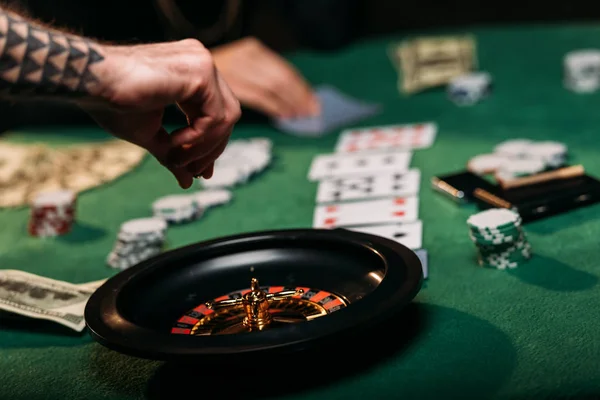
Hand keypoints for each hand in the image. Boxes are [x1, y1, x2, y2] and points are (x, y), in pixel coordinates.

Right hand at [80, 39, 241, 188]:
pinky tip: (173, 142)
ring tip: (178, 158)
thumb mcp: (151, 135)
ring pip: (227, 117)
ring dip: (205, 147)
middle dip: (213, 149)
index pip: (217, 112)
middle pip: (228, 115)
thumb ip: (173, 154)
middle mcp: (201, 63)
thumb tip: (187, 182)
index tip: (199, 170)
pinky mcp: (201, 71)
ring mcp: (203, 63)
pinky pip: (216, 116)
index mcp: (192, 73)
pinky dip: (199, 137)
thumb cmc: (112, 103)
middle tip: (195, 171)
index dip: (212, 144)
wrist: (91, 82)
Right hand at [211, 37, 319, 118]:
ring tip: (300, 116)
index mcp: (253, 50)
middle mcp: (245, 55)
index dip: (302, 88)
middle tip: (312, 113)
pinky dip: (274, 107)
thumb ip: (265, 82)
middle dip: (299, 97)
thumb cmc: (213, 80)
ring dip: (288, 104)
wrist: (181, 71)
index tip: (315, 103)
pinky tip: (284, 115)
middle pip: (281, 79)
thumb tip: (296, 103)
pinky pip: (258, 96)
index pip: (285, 70)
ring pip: (272, 88)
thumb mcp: (241, 72)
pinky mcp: (228, 82)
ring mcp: (235, 67)